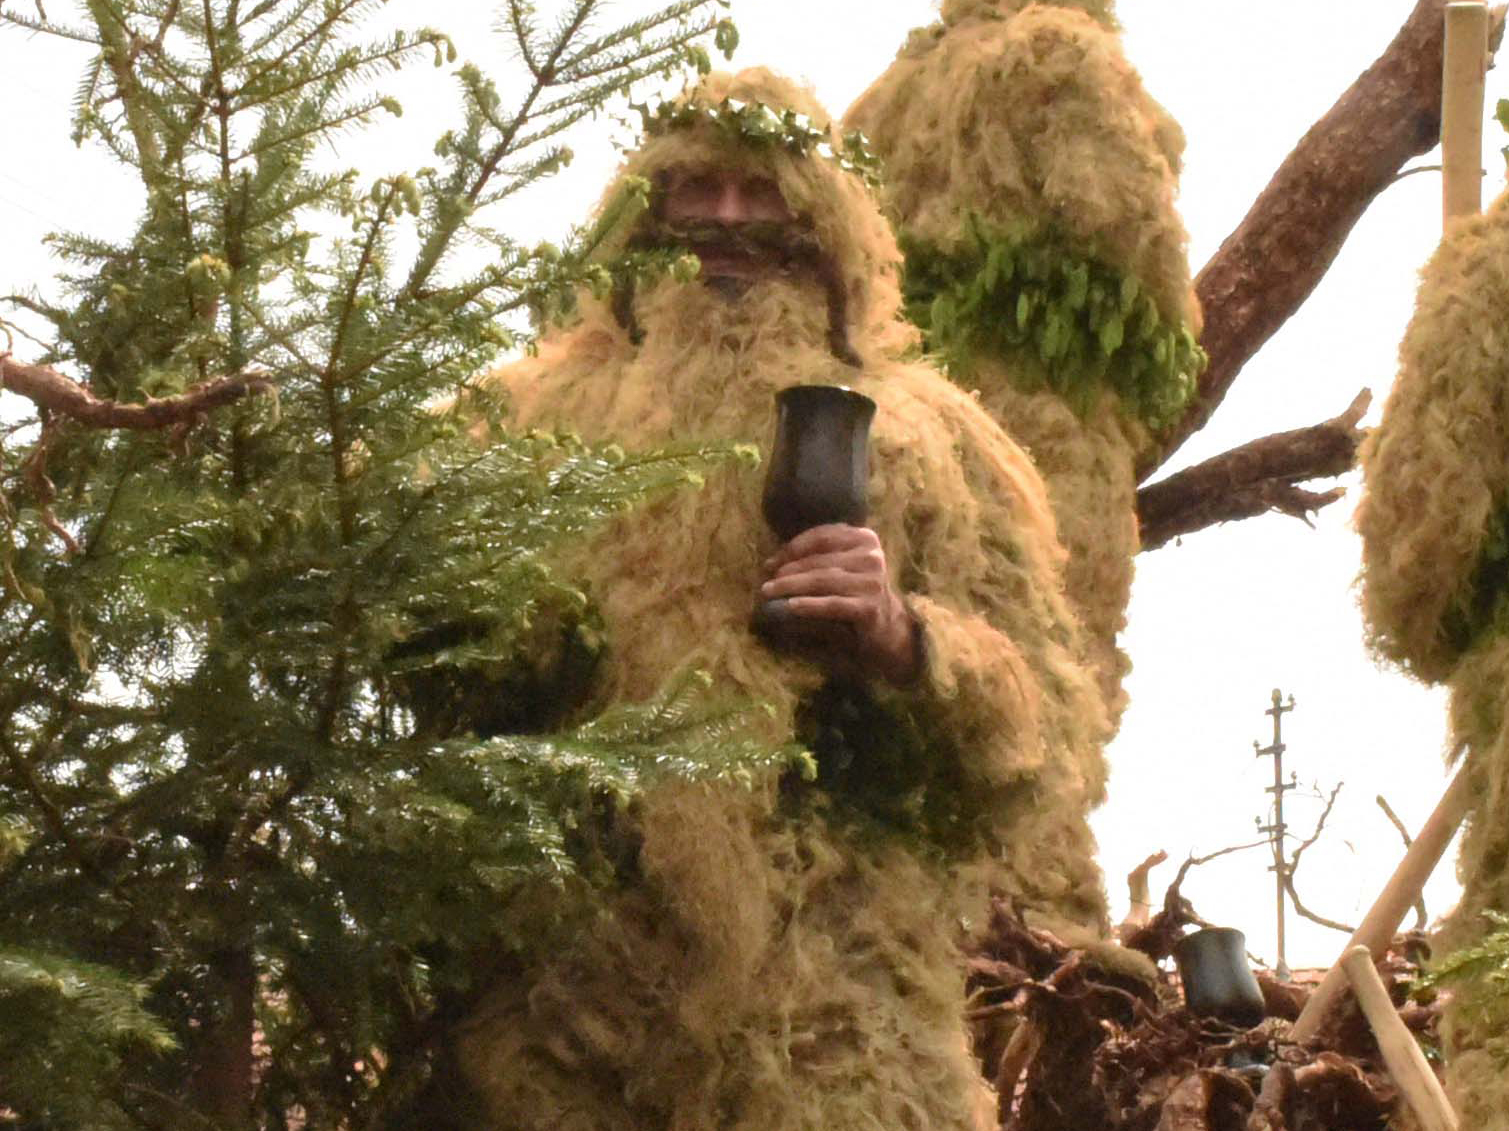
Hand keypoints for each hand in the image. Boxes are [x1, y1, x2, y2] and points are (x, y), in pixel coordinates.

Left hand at [760, 523, 920, 685]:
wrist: (887, 627)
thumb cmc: (856, 593)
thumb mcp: (842, 566)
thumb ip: (818, 556)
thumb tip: (772, 562)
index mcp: (865, 538)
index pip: (822, 537)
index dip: (792, 548)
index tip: (770, 563)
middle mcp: (872, 556)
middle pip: (820, 560)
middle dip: (788, 570)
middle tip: (766, 582)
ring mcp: (873, 582)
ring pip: (823, 580)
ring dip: (792, 586)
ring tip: (769, 593)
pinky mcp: (869, 608)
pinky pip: (832, 604)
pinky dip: (810, 605)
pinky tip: (790, 607)